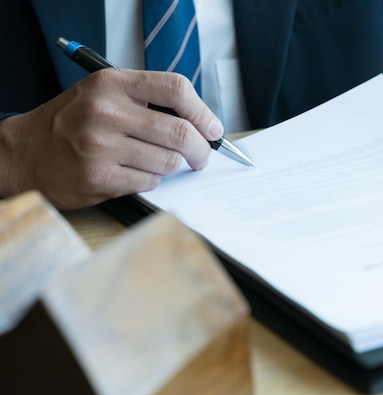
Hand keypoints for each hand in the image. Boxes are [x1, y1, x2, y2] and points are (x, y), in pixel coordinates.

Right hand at [0, 69, 222, 208]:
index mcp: (113, 84)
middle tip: (202, 157)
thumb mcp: (105, 94)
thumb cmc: (74, 122)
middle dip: (201, 150)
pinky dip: (150, 179)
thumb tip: (201, 124)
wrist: (29, 152)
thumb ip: (149, 101)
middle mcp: (106, 111)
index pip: (176, 89)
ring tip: (155, 161)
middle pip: (180, 132)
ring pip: (168, 162)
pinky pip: (150, 181)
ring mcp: (101, 146)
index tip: (213, 129)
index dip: (203, 112)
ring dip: (171, 166)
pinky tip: (133, 172)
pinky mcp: (99, 177)